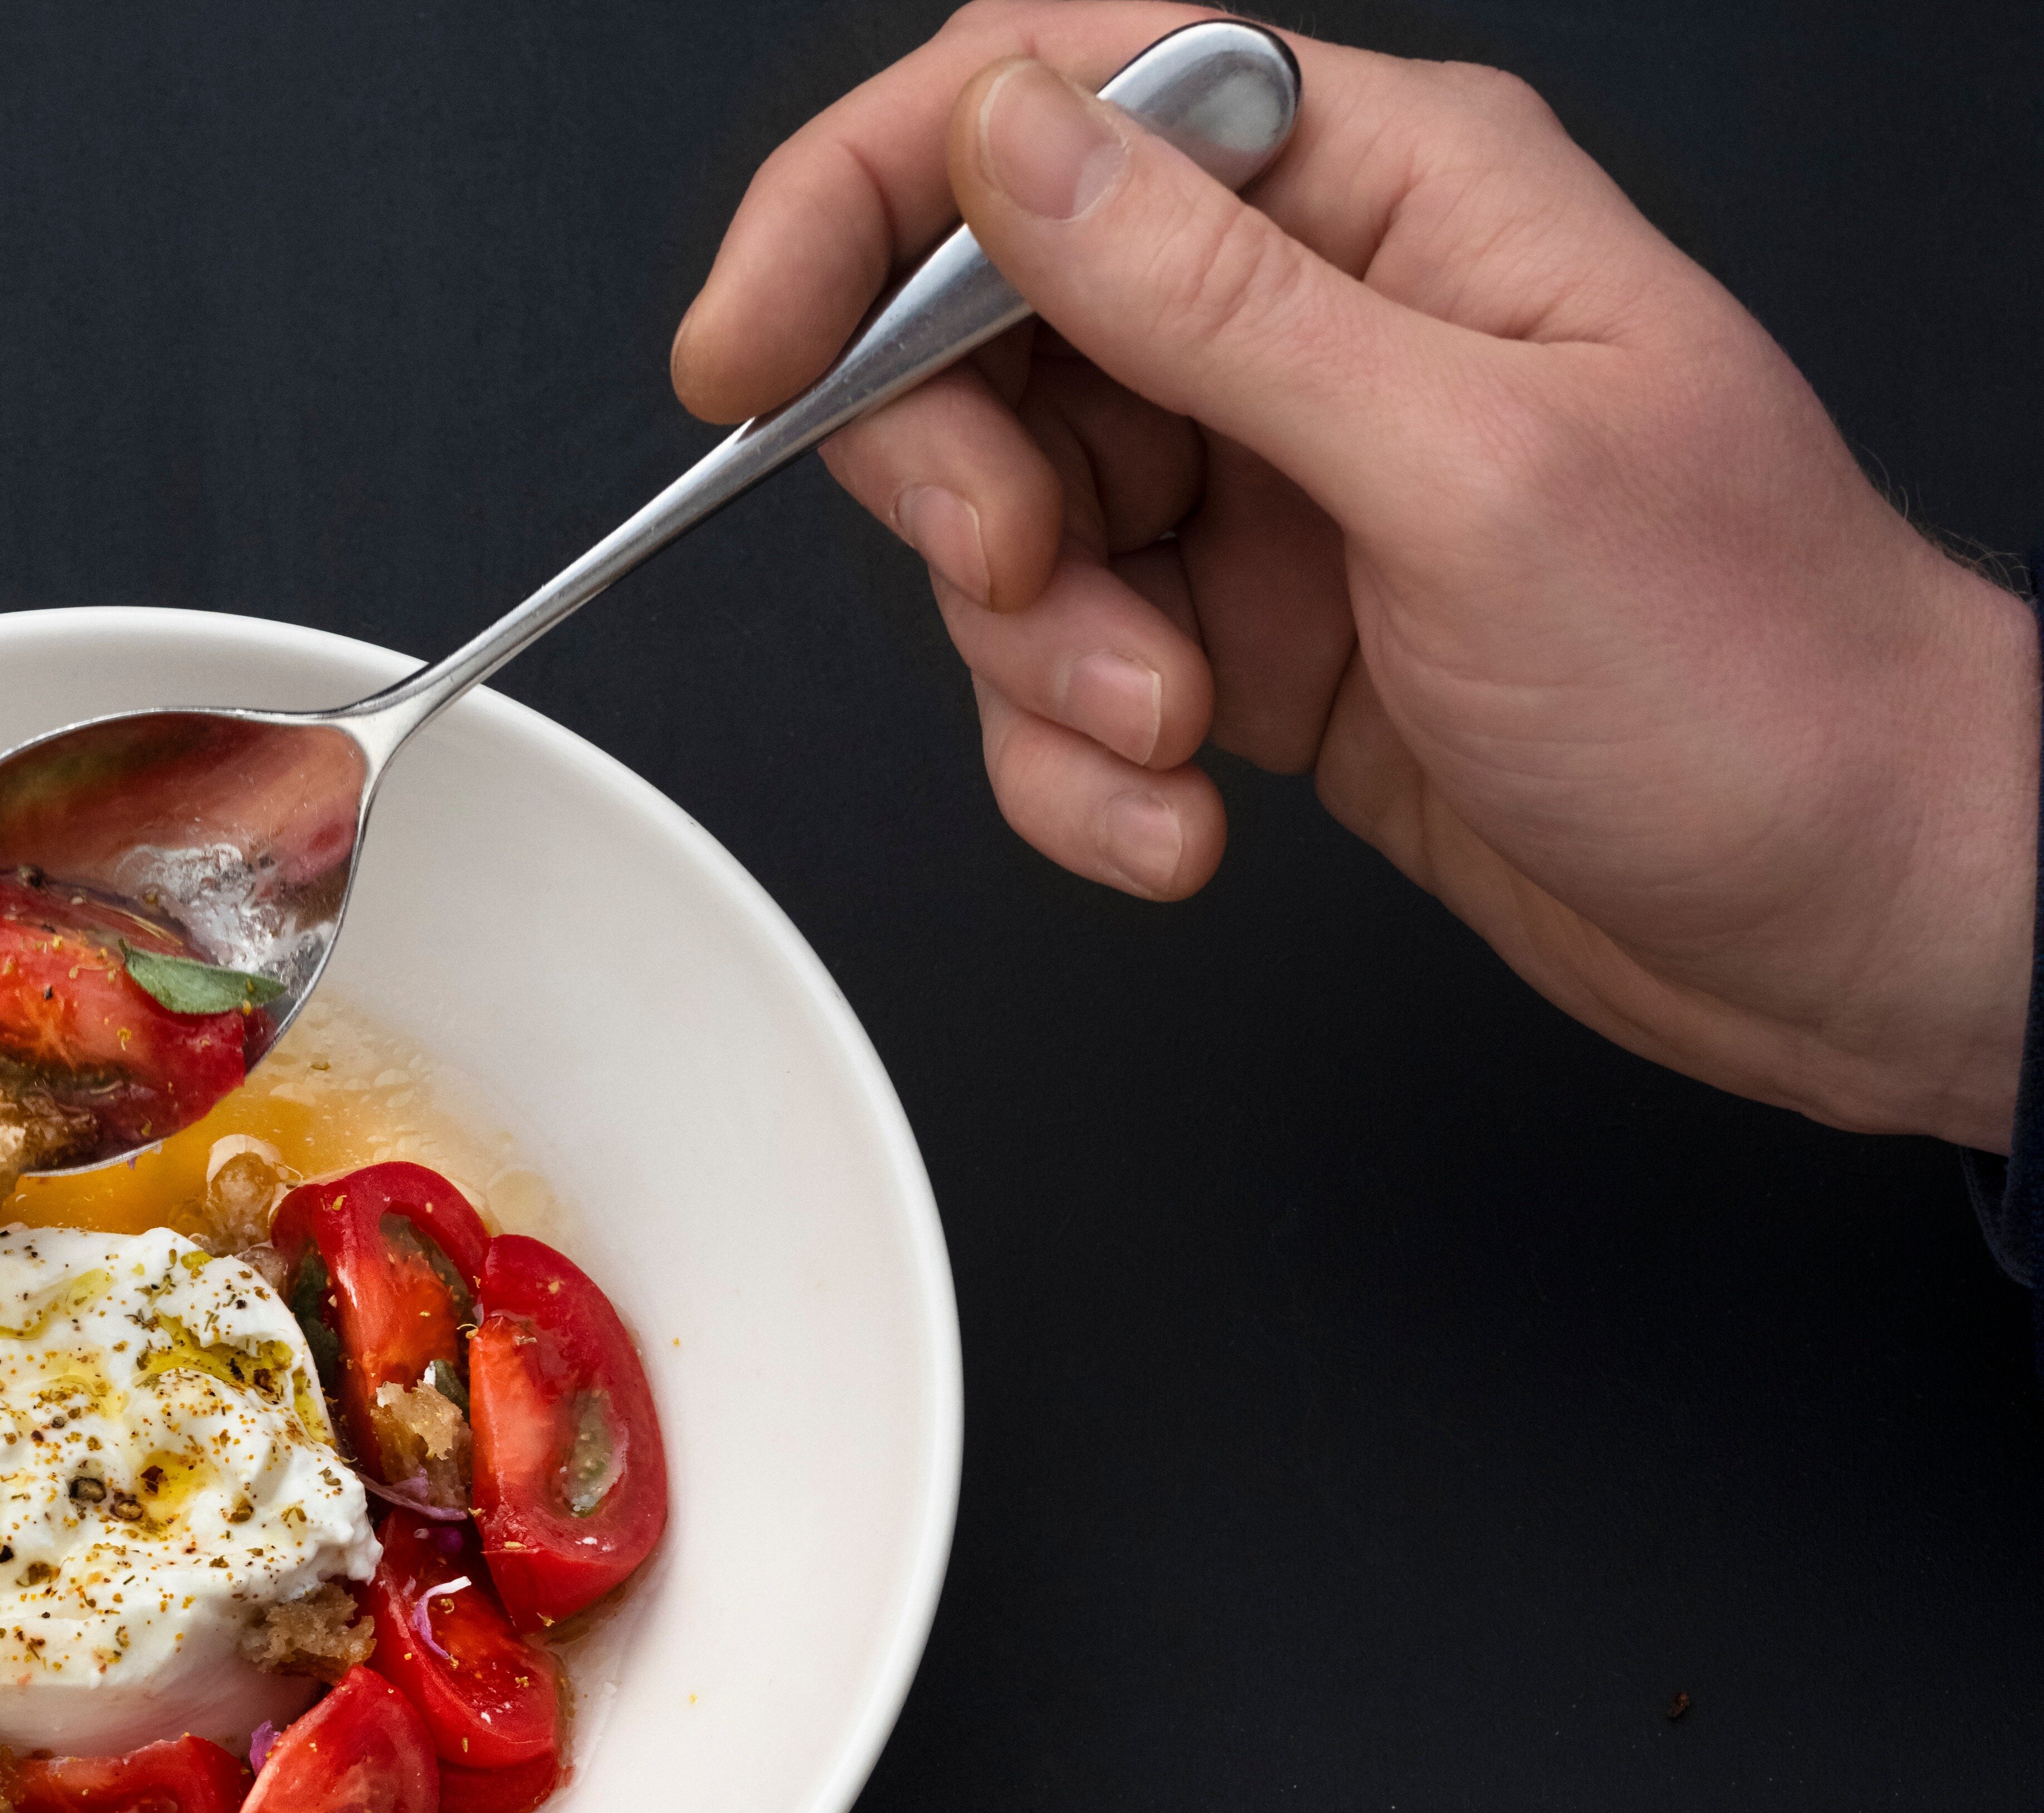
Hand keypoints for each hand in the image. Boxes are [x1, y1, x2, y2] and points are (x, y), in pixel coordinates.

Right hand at [676, 4, 2039, 1146]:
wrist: (1855, 915)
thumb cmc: (1755, 681)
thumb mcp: (1469, 466)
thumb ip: (1211, 300)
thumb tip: (1005, 138)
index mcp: (1379, 198)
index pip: (1049, 106)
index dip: (860, 210)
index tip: (747, 358)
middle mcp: (1307, 325)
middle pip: (986, 339)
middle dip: (967, 498)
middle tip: (1043, 596)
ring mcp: (1269, 489)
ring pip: (1010, 538)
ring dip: (1044, 677)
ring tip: (1174, 748)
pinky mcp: (1245, 643)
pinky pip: (1067, 683)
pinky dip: (1083, 777)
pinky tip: (1184, 830)